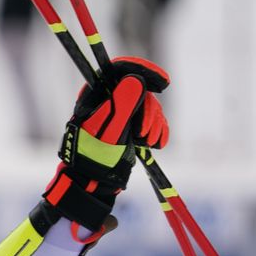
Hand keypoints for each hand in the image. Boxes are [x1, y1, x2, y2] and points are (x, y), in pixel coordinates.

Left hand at [41, 56, 169, 237]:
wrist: (92, 185)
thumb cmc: (94, 158)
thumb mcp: (110, 130)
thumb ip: (122, 103)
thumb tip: (135, 79)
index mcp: (95, 97)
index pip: (120, 70)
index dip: (142, 71)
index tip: (162, 83)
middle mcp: (107, 102)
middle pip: (140, 90)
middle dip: (149, 110)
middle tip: (144, 133)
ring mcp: (119, 115)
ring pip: (148, 106)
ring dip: (154, 123)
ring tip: (149, 142)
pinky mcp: (129, 128)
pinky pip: (151, 121)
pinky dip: (157, 130)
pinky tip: (156, 144)